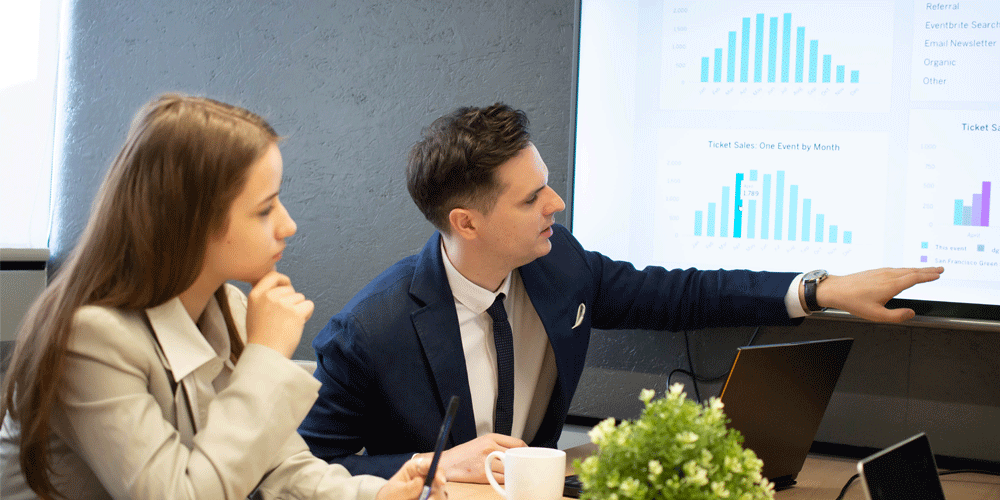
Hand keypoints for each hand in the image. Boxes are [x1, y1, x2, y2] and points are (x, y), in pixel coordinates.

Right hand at [245, 271, 313, 357]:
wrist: (265, 354)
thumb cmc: (261, 337)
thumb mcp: (254, 311)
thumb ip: (264, 298)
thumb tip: (281, 286)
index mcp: (256, 295)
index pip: (272, 275)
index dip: (283, 280)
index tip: (287, 286)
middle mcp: (269, 296)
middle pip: (290, 289)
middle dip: (292, 301)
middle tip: (285, 318)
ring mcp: (282, 303)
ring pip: (300, 298)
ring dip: (299, 309)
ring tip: (288, 324)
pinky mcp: (296, 312)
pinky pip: (309, 305)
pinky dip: (307, 314)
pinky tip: (298, 324)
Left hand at [376, 455, 446, 499]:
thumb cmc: (390, 495)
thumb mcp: (395, 492)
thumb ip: (408, 488)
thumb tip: (420, 481)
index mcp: (415, 468)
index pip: (430, 465)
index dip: (438, 471)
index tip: (441, 481)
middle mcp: (425, 477)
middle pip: (439, 482)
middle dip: (436, 493)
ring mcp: (430, 489)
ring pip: (439, 495)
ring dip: (433, 499)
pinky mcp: (432, 498)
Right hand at [414, 434, 526, 483]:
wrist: (446, 464)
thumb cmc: (463, 455)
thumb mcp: (481, 442)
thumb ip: (498, 445)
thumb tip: (516, 451)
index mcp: (491, 438)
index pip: (518, 443)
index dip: (527, 450)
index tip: (529, 455)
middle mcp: (490, 448)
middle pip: (517, 456)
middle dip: (522, 463)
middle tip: (526, 467)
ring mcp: (487, 462)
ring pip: (511, 469)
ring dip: (515, 473)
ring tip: (517, 475)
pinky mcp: (484, 475)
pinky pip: (503, 479)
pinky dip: (507, 481)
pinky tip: (507, 481)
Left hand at [815, 266, 943, 321]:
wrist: (836, 290)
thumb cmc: (854, 302)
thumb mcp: (876, 315)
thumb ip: (896, 316)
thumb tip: (911, 313)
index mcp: (890, 285)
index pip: (914, 278)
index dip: (928, 276)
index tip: (938, 274)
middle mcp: (887, 276)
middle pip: (912, 271)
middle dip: (927, 270)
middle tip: (940, 269)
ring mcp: (881, 272)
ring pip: (903, 269)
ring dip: (917, 269)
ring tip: (927, 270)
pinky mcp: (875, 272)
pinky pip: (895, 269)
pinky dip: (906, 269)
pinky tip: (906, 272)